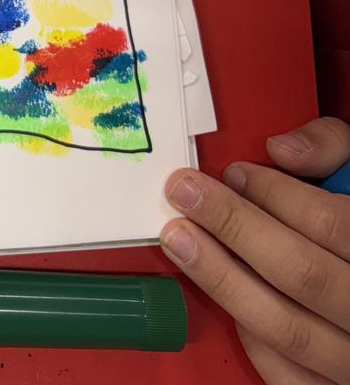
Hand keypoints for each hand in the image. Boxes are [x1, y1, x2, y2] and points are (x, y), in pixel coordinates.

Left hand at [161, 116, 349, 383]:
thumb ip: (331, 150)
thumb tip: (280, 149)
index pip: (328, 223)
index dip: (275, 194)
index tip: (233, 171)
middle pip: (301, 274)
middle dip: (234, 227)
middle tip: (184, 192)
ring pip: (287, 328)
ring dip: (222, 280)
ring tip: (178, 239)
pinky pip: (287, 374)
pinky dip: (250, 337)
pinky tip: (219, 296)